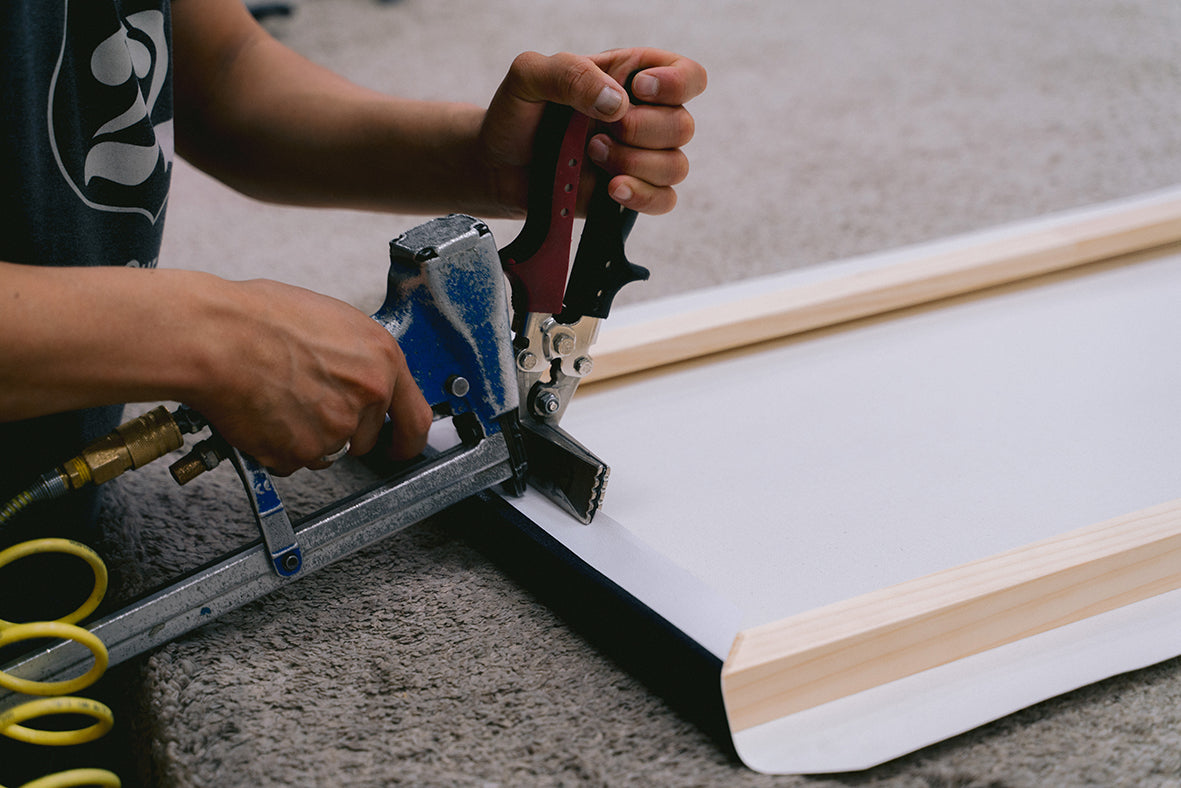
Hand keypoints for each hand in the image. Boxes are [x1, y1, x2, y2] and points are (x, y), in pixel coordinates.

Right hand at [187, 278, 432, 474]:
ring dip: (307, 437)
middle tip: (306, 402)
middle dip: (340, 428)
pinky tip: (262, 413)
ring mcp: (335, 428)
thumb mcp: (332, 321)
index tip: (401, 447)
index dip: (408, 440)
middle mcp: (366, 396)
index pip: (415, 418)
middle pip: (365, 437)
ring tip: (277, 399)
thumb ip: (358, 357)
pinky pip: (293, 462)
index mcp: (381, 360)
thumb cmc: (259, 319)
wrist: (215, 337)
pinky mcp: (301, 452)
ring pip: (327, 450)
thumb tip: (361, 373)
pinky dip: (277, 447)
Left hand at [479, 47, 707, 216]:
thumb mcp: (530, 76)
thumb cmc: (518, 114)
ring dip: (634, 164)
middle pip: (684, 126)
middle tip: (594, 134)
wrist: (498, 164)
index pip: (688, 75)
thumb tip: (617, 102)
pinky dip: (642, 196)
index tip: (639, 91)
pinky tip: (611, 189)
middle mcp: (644, 116)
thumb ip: (571, 74)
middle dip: (640, 131)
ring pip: (676, 166)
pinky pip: (664, 200)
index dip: (676, 83)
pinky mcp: (631, 194)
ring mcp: (640, 158)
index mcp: (631, 77)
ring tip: (591, 156)